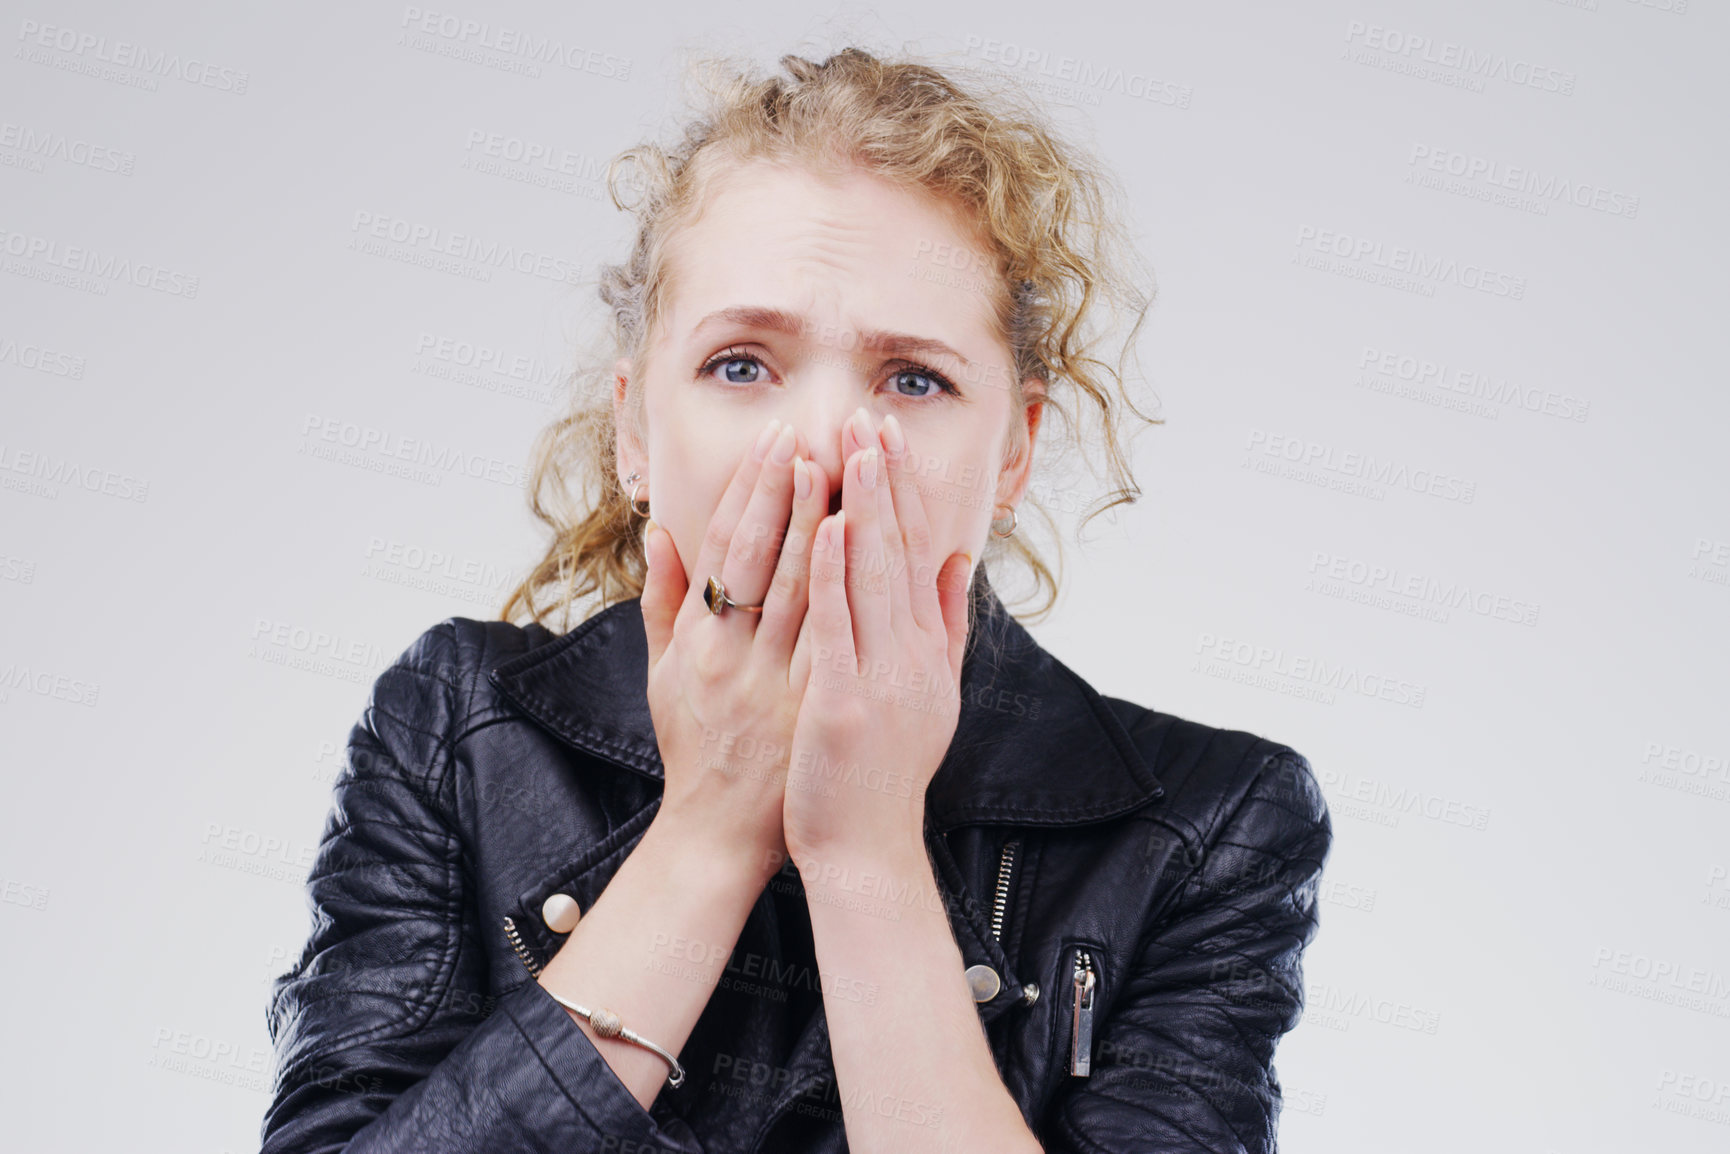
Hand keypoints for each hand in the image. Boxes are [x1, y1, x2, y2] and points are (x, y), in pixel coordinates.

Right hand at [640, 418, 831, 867]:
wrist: (720, 834)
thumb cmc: (695, 746)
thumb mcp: (663, 673)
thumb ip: (662, 599)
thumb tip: (660, 530)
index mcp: (696, 642)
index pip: (724, 549)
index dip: (750, 492)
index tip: (775, 441)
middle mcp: (730, 656)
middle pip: (761, 558)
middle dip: (787, 492)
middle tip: (811, 433)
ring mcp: (772, 683)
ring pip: (797, 589)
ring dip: (818, 525)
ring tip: (839, 468)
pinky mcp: (808, 709)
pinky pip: (830, 638)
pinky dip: (843, 589)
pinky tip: (859, 546)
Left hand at [782, 409, 972, 862]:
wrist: (867, 851)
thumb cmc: (885, 773)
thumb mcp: (932, 695)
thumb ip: (945, 626)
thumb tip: (958, 562)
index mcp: (925, 650)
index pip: (916, 552)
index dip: (902, 492)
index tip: (887, 438)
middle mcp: (910, 656)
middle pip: (898, 552)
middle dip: (882, 481)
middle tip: (869, 417)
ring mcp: (879, 679)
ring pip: (871, 577)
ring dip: (861, 508)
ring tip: (850, 448)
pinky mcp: (841, 705)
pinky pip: (836, 628)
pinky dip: (832, 574)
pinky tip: (825, 527)